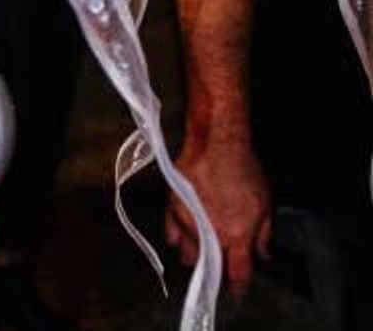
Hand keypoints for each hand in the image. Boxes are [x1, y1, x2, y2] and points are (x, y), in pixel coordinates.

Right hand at [165, 136, 271, 297]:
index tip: (237, 290)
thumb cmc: (243, 170)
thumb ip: (264, 235)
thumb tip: (262, 253)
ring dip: (195, 255)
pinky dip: (175, 238)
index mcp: (236, 237)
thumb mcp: (266, 204)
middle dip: (215, 271)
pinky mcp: (173, 206)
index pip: (237, 274)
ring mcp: (188, 221)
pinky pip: (170, 231)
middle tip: (221, 266)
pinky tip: (179, 240)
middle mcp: (210, 234)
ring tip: (200, 253)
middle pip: (209, 267)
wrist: (216, 144)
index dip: (238, 286)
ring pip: (187, 252)